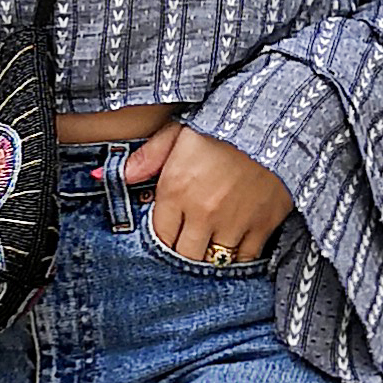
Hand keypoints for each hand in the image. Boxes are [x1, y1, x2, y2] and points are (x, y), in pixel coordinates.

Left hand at [124, 121, 291, 263]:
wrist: (277, 121)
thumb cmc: (224, 126)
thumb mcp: (179, 133)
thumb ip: (145, 158)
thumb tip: (105, 175)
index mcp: (176, 189)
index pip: (159, 235)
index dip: (163, 237)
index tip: (170, 231)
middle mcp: (202, 212)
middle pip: (184, 255)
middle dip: (183, 252)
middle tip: (188, 243)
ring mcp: (234, 222)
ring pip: (213, 262)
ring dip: (209, 257)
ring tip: (210, 246)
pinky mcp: (262, 225)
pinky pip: (245, 258)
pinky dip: (238, 258)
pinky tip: (235, 247)